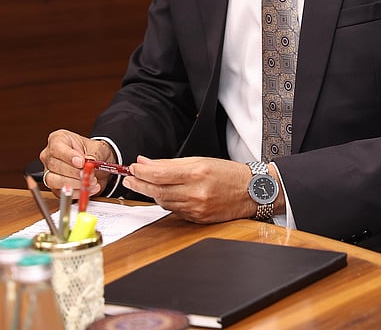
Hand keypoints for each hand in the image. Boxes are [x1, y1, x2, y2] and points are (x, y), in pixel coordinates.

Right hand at [39, 130, 115, 198]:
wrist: (97, 165)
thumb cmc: (93, 152)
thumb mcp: (98, 148)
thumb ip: (94, 154)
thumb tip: (89, 161)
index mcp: (58, 139)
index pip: (57, 148)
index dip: (68, 156)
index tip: (81, 162)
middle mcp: (50, 155)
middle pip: (55, 165)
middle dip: (74, 172)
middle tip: (88, 175)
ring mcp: (49, 171)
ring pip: (53, 180)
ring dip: (74, 184)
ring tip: (89, 183)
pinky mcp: (53, 186)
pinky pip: (59, 192)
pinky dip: (75, 193)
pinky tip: (86, 190)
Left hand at [122, 155, 263, 222]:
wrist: (251, 191)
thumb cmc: (228, 173)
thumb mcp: (201, 160)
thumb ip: (171, 163)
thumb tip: (146, 162)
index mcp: (197, 173)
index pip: (160, 174)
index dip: (142, 171)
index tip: (132, 167)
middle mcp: (196, 192)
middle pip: (158, 191)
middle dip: (140, 184)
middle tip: (128, 178)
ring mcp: (196, 209)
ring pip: (163, 202)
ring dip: (150, 193)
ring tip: (141, 184)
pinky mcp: (197, 219)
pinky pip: (174, 211)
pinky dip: (165, 202)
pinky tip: (161, 195)